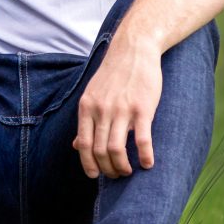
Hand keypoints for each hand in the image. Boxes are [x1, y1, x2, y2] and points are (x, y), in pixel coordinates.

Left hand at [73, 36, 162, 178]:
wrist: (134, 49)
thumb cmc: (114, 74)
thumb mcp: (92, 94)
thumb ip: (86, 120)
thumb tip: (76, 145)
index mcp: (87, 107)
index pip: (83, 144)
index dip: (88, 164)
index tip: (96, 175)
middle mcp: (102, 110)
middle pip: (100, 151)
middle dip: (108, 169)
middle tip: (117, 174)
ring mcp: (122, 110)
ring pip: (117, 149)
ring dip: (122, 167)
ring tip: (129, 171)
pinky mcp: (143, 109)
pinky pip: (142, 140)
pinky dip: (144, 157)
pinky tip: (147, 164)